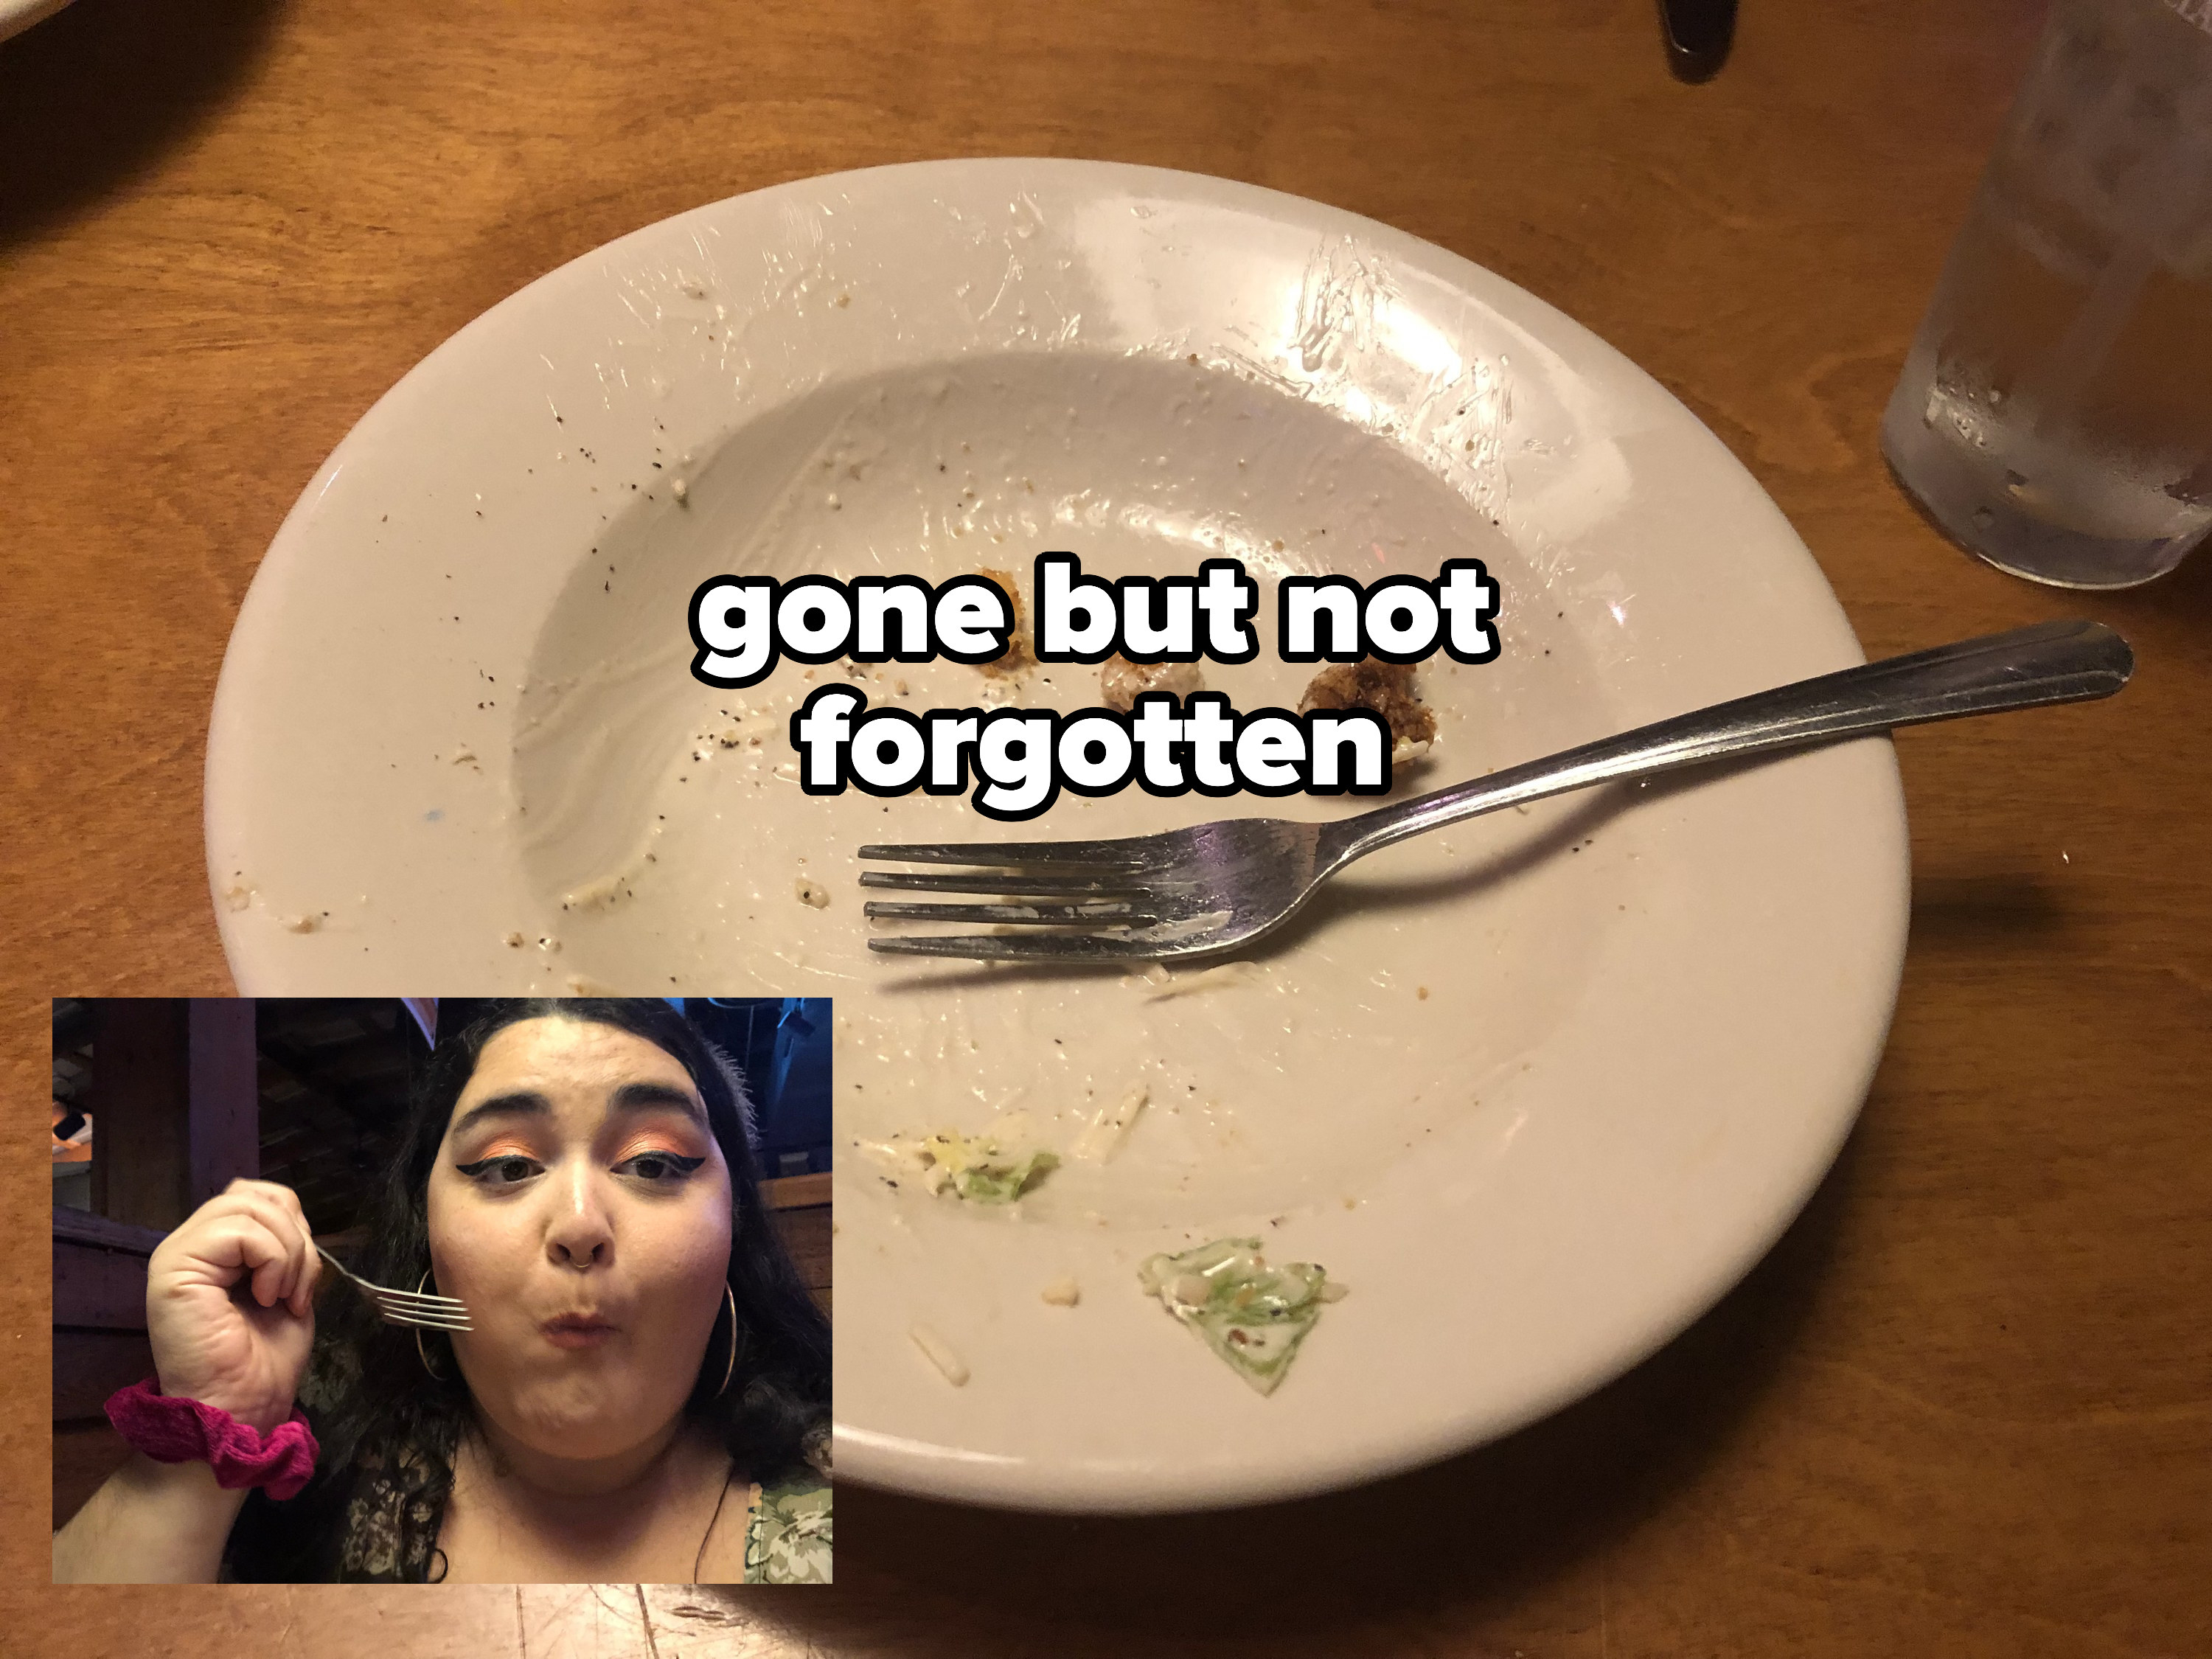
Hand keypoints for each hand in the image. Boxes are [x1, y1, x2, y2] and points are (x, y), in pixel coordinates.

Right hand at [144, 1179, 321, 1433]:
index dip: (293, 1222)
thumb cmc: (263, 1361)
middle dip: (296, 1236)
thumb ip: (282, 1246)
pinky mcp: (173, 1269)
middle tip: (298, 1288)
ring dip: (288, 1251)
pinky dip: (272, 1260)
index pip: (256, 1194)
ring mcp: (176, 1254)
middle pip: (254, 1194)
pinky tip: (267, 1298)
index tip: (302, 1274)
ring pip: (248, 1205)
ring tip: (284, 1296)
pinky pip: (239, 1231)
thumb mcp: (286, 1287)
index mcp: (213, 1248)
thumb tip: (292, 1216)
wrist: (239, 1409)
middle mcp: (189, 1244)